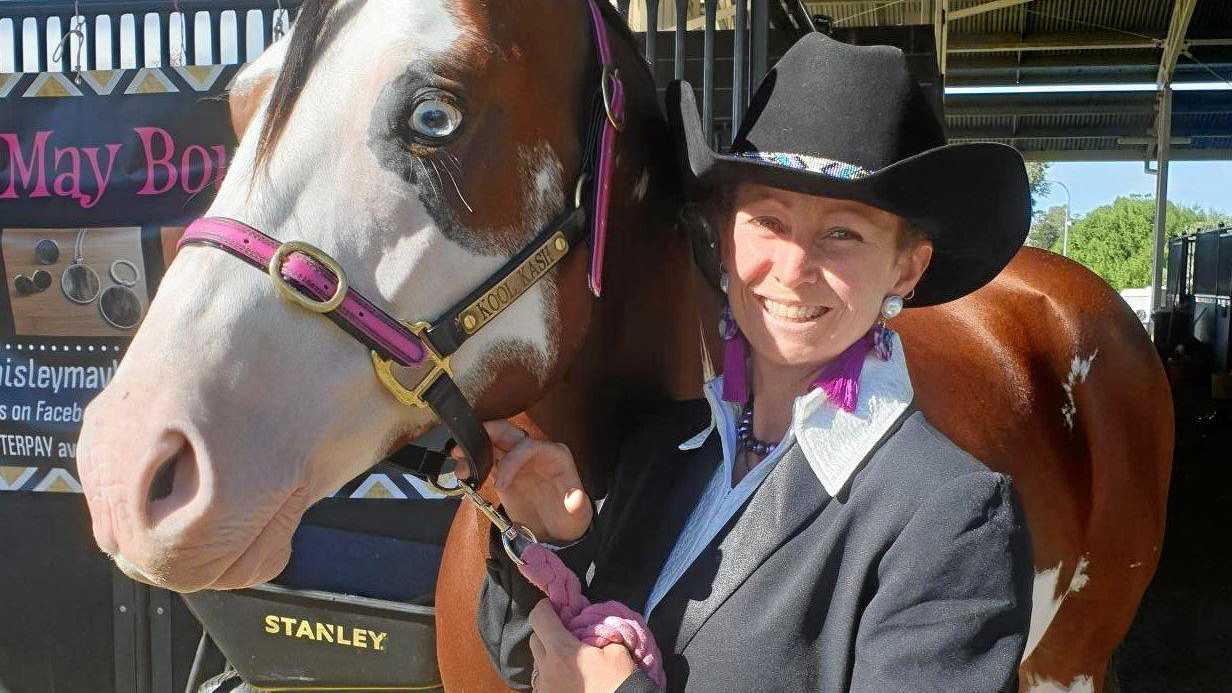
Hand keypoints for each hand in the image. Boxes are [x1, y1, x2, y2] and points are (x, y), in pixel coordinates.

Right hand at [451, 420, 591, 543]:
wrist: (557, 531)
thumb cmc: (569, 517)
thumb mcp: (578, 515)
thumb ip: (577, 506)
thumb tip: (576, 500)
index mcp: (554, 455)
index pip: (529, 447)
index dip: (512, 461)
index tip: (500, 485)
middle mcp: (535, 453)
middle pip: (510, 434)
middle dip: (488, 433)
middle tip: (468, 441)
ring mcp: (517, 462)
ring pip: (494, 445)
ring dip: (475, 448)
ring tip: (458, 456)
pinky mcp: (503, 473)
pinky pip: (486, 462)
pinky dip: (472, 464)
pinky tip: (461, 472)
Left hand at [528, 600, 637, 692]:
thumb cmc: (618, 682)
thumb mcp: (617, 649)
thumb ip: (600, 631)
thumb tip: (591, 624)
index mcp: (561, 650)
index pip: (539, 617)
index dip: (547, 607)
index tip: (557, 608)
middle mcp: (546, 669)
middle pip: (535, 639)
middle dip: (547, 632)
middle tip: (566, 634)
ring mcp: (544, 687)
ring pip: (537, 662)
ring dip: (548, 655)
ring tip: (568, 659)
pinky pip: (541, 681)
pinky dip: (550, 674)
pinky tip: (567, 677)